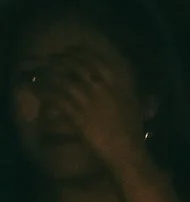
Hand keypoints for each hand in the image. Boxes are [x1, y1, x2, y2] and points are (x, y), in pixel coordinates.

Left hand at [24, 46, 152, 182]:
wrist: (126, 151)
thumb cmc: (133, 130)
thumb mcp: (135, 104)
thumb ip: (129, 89)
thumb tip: (126, 81)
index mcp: (118, 83)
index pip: (96, 59)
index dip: (79, 53)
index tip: (69, 51)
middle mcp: (103, 88)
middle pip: (76, 66)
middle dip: (61, 60)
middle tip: (51, 60)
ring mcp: (90, 101)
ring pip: (63, 81)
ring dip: (50, 75)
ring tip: (41, 74)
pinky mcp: (77, 116)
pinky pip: (57, 99)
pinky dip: (47, 93)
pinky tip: (41, 91)